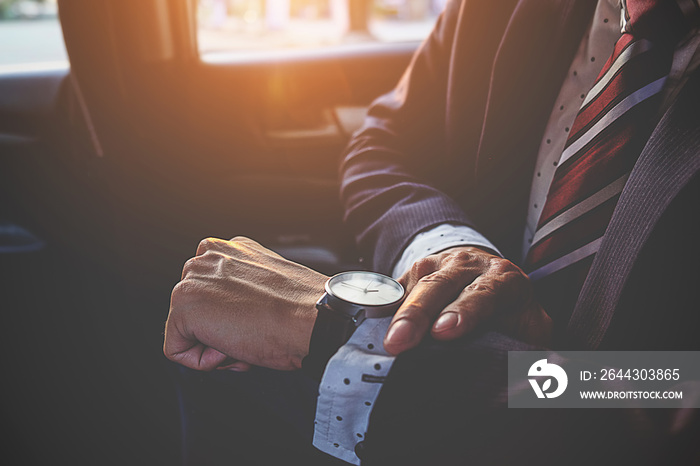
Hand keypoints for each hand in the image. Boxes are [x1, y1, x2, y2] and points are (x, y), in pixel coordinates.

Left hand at [163, 237, 326, 371]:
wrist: (312, 318)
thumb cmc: (303, 309)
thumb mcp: (269, 283)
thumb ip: (243, 286)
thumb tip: (231, 310)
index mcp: (230, 249)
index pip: (210, 292)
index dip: (231, 317)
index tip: (255, 320)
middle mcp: (208, 257)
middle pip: (195, 310)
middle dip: (219, 330)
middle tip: (250, 333)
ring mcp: (193, 279)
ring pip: (185, 329)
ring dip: (212, 344)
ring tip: (244, 339)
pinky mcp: (185, 306)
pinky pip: (176, 349)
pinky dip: (201, 361)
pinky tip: (232, 348)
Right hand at [384, 246, 551, 353]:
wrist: (484, 278)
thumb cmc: (508, 316)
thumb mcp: (531, 329)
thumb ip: (536, 351)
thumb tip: (545, 381)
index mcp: (504, 280)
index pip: (484, 294)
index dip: (464, 312)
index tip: (444, 333)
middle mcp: (469, 265)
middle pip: (440, 286)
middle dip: (418, 314)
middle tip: (401, 342)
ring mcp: (436, 265)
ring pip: (413, 285)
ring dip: (396, 313)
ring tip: (383, 340)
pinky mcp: (410, 272)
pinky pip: (392, 287)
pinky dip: (380, 304)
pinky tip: (369, 321)